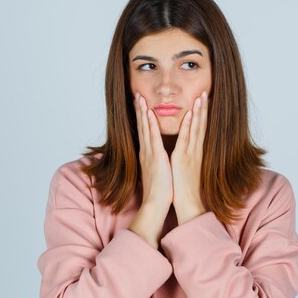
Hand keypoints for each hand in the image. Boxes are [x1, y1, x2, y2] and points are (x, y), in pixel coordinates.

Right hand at [133, 92, 172, 210]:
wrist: (156, 202)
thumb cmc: (160, 189)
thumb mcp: (156, 170)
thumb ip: (155, 161)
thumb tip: (157, 156)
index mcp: (148, 154)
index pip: (145, 131)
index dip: (142, 117)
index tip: (141, 105)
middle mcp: (146, 151)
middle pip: (142, 126)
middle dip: (139, 110)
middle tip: (137, 95)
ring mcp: (149, 153)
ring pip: (146, 128)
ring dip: (143, 112)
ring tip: (140, 97)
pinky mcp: (155, 157)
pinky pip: (153, 137)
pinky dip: (151, 124)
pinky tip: (150, 113)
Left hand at [170, 90, 208, 224]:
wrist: (188, 203)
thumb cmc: (186, 188)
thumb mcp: (189, 169)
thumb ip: (190, 158)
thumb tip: (188, 151)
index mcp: (196, 152)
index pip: (201, 129)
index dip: (203, 114)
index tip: (204, 101)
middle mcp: (196, 150)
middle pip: (202, 125)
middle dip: (203, 108)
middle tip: (205, 92)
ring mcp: (191, 153)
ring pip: (196, 128)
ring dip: (199, 111)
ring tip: (201, 96)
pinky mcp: (183, 158)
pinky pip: (186, 139)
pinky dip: (189, 126)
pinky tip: (191, 114)